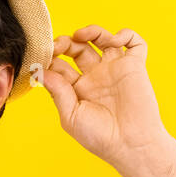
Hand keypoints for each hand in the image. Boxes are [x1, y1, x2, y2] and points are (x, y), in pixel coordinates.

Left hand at [42, 25, 173, 167]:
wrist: (131, 145)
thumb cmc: (100, 137)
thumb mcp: (71, 115)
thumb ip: (57, 91)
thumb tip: (41, 70)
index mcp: (77, 89)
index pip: (59, 65)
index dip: (50, 57)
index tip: (43, 56)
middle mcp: (95, 77)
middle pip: (77, 48)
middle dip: (66, 42)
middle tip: (59, 44)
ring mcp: (114, 70)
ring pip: (102, 40)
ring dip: (91, 31)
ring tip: (81, 35)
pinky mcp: (134, 66)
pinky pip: (134, 43)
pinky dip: (125, 34)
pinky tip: (114, 41)